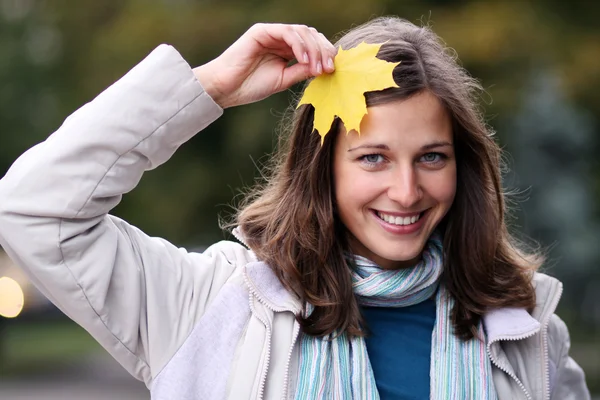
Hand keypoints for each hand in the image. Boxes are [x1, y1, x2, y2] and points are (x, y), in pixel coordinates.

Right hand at [193, 23, 336, 108]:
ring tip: (316, 67)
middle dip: (323, 51)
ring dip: (313, 49)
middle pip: (310, 35)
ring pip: (302, 32)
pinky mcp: (262, 31)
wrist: (226, 89)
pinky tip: (303, 60)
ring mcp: (271, 33)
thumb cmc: (250, 86)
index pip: (312, 45)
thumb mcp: (284, 80)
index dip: (324, 54)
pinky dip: (298, 45)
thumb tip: (324, 67)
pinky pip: (287, 32)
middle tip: (328, 68)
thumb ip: (301, 71)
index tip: (330, 71)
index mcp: (285, 50)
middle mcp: (280, 38)